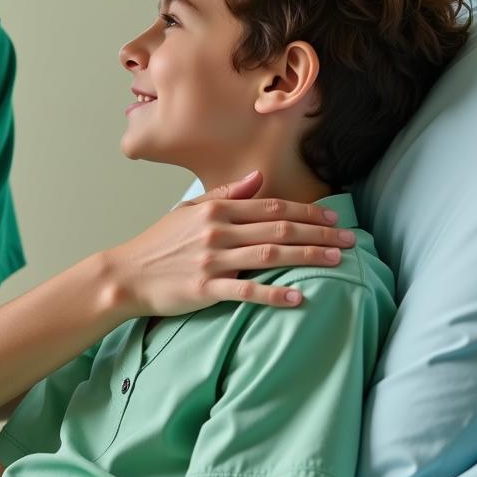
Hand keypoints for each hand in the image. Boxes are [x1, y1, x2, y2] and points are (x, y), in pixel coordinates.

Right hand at [105, 170, 354, 316]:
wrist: (127, 274)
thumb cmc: (158, 244)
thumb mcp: (188, 211)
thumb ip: (225, 194)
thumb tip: (258, 179)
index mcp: (216, 209)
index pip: (271, 206)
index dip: (306, 211)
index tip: (333, 217)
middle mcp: (218, 230)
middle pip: (279, 228)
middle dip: (319, 232)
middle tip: (350, 239)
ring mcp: (213, 260)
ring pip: (271, 254)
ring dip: (308, 255)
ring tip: (337, 260)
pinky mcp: (206, 288)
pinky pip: (247, 290)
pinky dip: (275, 293)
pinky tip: (299, 297)